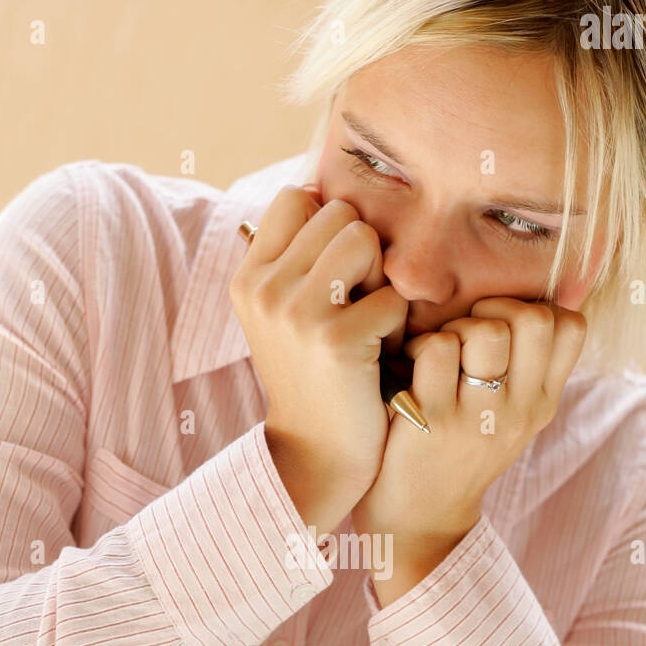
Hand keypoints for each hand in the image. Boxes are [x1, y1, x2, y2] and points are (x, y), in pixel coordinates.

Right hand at [228, 184, 406, 533]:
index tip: (337, 274)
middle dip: (362, 255)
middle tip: (356, 308)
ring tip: (368, 325)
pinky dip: (396, 329)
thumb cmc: (315, 379)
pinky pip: (392, 296)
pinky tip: (378, 360)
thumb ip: (298, 259)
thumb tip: (326, 190)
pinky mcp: (336, 339)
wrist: (315, 456)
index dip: (331, 225)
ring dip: (380, 282)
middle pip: (340, 214)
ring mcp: (296, 312)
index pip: (298, 197)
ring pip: (365, 240)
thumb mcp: (285, 315)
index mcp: (249, 277)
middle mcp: (264, 288)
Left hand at [351, 297, 586, 569]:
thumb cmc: (458, 453)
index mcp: (541, 403)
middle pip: (534, 319)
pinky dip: (416, 346)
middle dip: (494, 308)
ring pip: (486, 330)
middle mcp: (520, 411)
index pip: (571, 327)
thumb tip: (526, 302)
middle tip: (466, 331)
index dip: (535, 307)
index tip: (503, 324)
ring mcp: (479, 418)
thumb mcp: (509, 419)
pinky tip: (408, 368)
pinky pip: (435, 350)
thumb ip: (523, 370)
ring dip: (453, 327)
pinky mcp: (434, 421)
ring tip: (436, 350)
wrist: (418, 520)